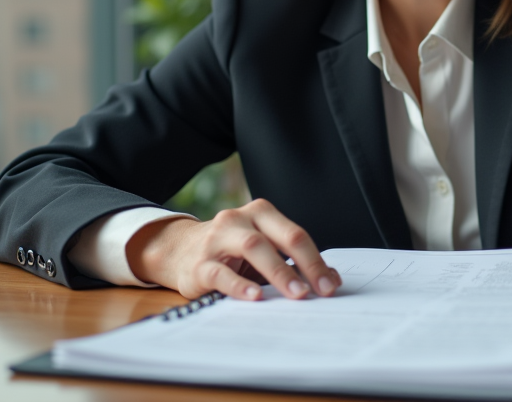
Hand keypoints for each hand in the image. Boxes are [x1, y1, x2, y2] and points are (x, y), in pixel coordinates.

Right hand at [125, 199, 340, 301]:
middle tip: (320, 291)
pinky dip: (239, 285)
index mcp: (261, 214)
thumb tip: (332, 279)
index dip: (316, 260)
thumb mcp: (265, 252)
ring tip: (295, 293)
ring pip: (253, 247)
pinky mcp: (199, 264)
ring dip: (278, 271)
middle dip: (305, 264)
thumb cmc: (231, 253)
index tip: (330, 285)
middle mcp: (240, 219)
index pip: (295, 234)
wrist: (180, 251)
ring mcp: (218, 239)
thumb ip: (296, 263)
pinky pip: (220, 272)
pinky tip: (254, 297)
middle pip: (280, 237)